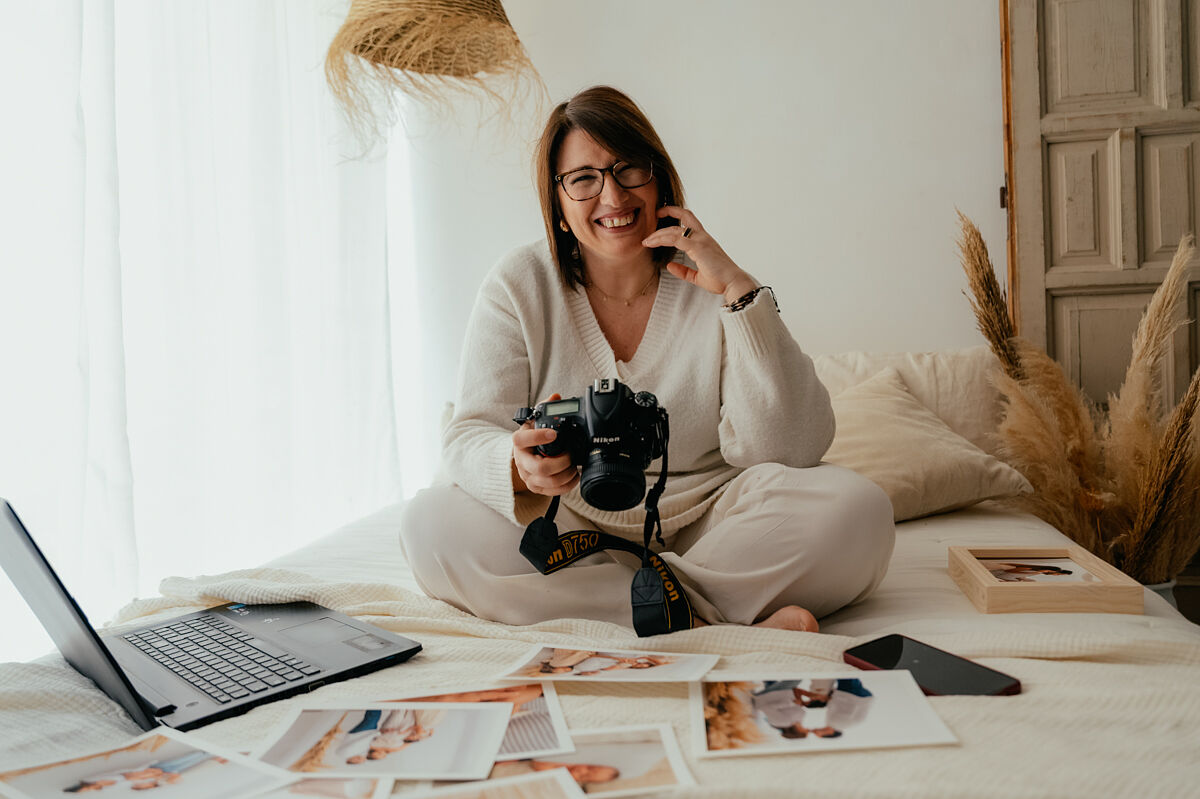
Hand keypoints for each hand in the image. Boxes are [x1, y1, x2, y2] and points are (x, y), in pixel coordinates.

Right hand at [512, 393, 579, 495]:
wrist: (522, 456)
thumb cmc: (530, 437)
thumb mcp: (534, 421)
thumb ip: (545, 408)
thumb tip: (556, 397)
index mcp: (519, 442)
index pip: (523, 440)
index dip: (538, 437)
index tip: (554, 433)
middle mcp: (521, 461)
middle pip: (540, 467)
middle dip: (560, 462)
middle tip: (570, 455)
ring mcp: (528, 476)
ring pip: (548, 482)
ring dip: (566, 475)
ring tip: (574, 466)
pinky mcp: (535, 488)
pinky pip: (552, 492)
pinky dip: (567, 486)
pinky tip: (574, 477)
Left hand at [641, 206, 757, 303]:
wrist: (733, 284)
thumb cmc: (720, 280)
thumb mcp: (697, 276)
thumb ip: (683, 270)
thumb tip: (669, 265)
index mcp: (704, 240)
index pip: (690, 221)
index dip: (676, 214)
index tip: (662, 215)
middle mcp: (703, 237)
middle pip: (685, 215)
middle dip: (668, 211)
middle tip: (653, 215)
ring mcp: (701, 240)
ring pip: (675, 229)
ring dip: (658, 234)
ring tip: (647, 240)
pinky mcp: (698, 247)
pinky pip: (676, 239)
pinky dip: (662, 239)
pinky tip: (652, 244)